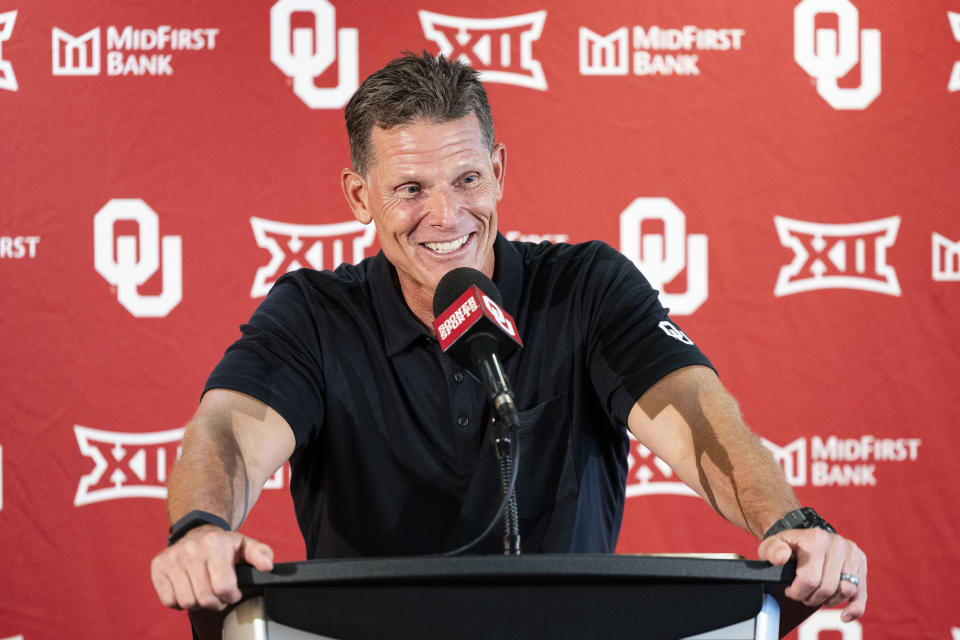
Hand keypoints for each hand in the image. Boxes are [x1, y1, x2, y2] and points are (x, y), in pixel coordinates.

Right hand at [150, 525, 274, 610]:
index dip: (231, 595)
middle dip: (216, 601)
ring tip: (204, 590)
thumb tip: (267, 566)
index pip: (223, 587)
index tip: (233, 591)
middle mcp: (190, 550)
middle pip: (204, 598)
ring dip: (198, 603)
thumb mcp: (245, 546)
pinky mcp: (157, 568)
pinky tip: (188, 588)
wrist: (197, 533)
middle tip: (218, 593)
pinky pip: (169, 601)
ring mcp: (171, 558)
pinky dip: (180, 601)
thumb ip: (260, 555)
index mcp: (214, 544)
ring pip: (187, 602)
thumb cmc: (223, 545)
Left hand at [758, 528, 866, 621]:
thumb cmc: (788, 545)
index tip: (790, 591)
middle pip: (827, 587)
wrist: (805, 536)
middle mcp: (837, 544)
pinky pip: (861, 593)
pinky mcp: (861, 563)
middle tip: (803, 594)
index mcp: (815, 538)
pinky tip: (844, 616)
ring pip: (846, 591)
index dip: (797, 592)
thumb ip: (771, 551)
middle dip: (811, 598)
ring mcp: (851, 553)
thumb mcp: (773, 544)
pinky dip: (854, 608)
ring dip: (829, 600)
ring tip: (816, 595)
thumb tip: (780, 558)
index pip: (809, 579)